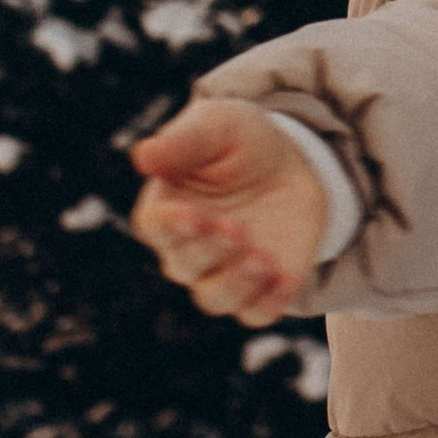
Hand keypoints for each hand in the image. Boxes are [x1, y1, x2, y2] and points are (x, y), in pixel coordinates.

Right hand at [128, 99, 328, 329]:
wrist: (293, 161)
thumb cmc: (240, 141)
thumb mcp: (216, 125)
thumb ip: (182, 141)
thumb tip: (144, 156)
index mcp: (167, 207)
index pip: (155, 226)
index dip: (170, 226)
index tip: (192, 216)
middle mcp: (188, 248)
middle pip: (184, 267)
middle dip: (208, 250)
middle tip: (235, 227)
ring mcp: (224, 272)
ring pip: (215, 299)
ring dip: (236, 284)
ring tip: (261, 258)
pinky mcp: (262, 287)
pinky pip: (257, 313)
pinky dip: (269, 303)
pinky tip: (285, 279)